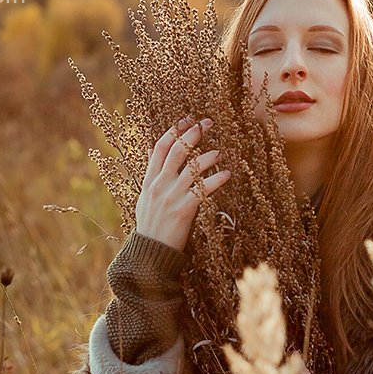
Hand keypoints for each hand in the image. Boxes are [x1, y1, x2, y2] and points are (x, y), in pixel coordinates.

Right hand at [135, 116, 230, 251]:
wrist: (150, 252)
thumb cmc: (150, 225)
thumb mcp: (145, 197)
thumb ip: (151, 175)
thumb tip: (151, 153)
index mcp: (150, 181)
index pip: (160, 148)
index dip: (174, 132)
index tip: (186, 120)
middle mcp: (159, 185)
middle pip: (177, 152)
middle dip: (193, 134)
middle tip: (207, 123)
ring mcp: (171, 197)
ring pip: (192, 168)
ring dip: (208, 157)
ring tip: (219, 152)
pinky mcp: (183, 210)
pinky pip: (203, 190)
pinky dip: (216, 180)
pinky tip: (227, 174)